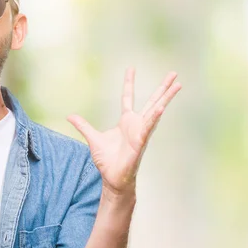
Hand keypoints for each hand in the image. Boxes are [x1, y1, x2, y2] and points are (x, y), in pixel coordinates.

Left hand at [68, 68, 180, 197]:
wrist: (112, 179)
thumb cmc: (107, 161)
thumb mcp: (92, 138)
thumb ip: (83, 126)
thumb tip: (70, 116)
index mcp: (126, 121)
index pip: (128, 97)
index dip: (129, 83)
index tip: (131, 68)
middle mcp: (137, 124)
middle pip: (152, 100)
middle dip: (163, 88)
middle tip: (174, 74)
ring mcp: (141, 132)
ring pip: (156, 110)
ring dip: (166, 98)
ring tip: (177, 85)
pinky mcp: (141, 142)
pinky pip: (149, 127)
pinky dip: (154, 117)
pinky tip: (161, 107)